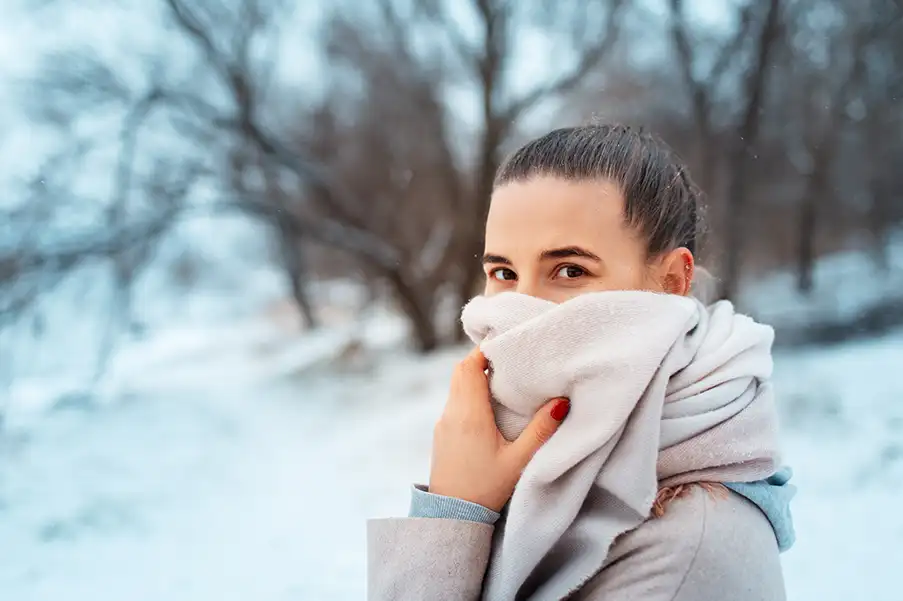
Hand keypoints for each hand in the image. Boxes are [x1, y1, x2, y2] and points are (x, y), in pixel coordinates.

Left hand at [428, 346, 569, 511]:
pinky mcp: (441, 436)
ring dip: (474, 378)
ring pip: (456, 388)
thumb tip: (561, 402)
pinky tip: (487, 408)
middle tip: (506, 358)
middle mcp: (451, 414)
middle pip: (460, 372)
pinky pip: (453, 404)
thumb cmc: (487, 489)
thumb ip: (540, 430)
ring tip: (500, 381)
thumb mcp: (519, 460)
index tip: (503, 344)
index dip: (484, 351)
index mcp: (469, 414)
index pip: (469, 367)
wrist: (451, 516)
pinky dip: (468, 395)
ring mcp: (443, 424)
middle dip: (480, 361)